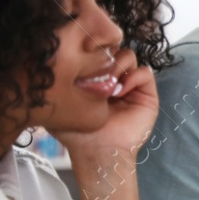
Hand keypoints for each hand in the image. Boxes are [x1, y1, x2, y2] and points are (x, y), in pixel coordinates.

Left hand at [56, 47, 159, 162]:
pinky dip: (133, 77)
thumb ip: (54, 84)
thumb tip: (52, 62)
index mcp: (94, 78)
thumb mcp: (58, 104)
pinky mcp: (146, 94)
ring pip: (130, 55)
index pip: (96, 51)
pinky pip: (145, 71)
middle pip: (113, 48)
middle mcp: (113, 79)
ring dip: (118, 65)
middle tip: (95, 72)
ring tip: (108, 83)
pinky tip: (120, 91)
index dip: (89, 51)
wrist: (98, 151)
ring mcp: (130, 85)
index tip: (81, 62)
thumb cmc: (77, 133)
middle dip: (104, 55)